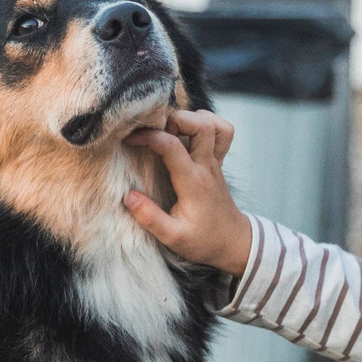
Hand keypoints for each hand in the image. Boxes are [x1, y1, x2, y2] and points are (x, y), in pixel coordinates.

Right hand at [122, 109, 253, 276]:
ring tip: (170, 130)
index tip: (129, 140)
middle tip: (154, 132)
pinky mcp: (218, 161)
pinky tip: (189, 133)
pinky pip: (222, 131)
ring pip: (213, 123)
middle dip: (172, 118)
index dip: (148, 136)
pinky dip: (207, 123)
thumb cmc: (203, 241)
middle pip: (199, 124)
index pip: (172, 145)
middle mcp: (206, 166)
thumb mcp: (173, 237)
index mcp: (193, 182)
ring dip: (190, 118)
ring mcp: (215, 161)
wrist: (233, 243)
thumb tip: (128, 196)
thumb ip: (150, 217)